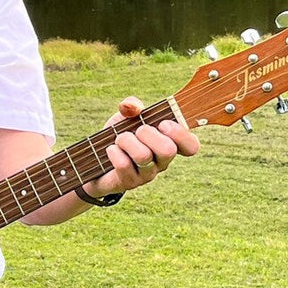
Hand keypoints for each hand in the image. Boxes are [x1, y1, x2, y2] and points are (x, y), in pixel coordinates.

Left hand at [82, 96, 199, 198]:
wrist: (97, 159)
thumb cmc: (119, 135)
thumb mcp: (125, 116)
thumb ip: (131, 105)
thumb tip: (134, 107)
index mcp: (169, 143)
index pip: (191, 146)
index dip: (180, 134)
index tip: (163, 124)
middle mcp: (162, 161)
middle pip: (168, 150)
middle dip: (148, 134)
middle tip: (138, 130)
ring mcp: (147, 174)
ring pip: (143, 156)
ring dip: (127, 141)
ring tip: (119, 139)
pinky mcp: (129, 182)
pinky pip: (124, 165)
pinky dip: (114, 152)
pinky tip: (111, 150)